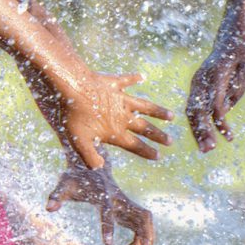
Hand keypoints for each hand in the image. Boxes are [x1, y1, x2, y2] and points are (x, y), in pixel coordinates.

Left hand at [28, 68, 169, 169]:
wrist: (73, 88)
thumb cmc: (74, 116)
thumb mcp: (79, 141)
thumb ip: (90, 156)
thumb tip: (100, 168)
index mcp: (115, 131)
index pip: (134, 145)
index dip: (147, 151)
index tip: (159, 156)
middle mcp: (122, 116)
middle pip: (144, 127)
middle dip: (158, 135)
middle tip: (170, 140)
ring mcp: (120, 98)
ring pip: (144, 106)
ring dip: (157, 111)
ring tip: (171, 116)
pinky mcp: (114, 83)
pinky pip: (127, 80)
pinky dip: (135, 78)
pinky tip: (143, 76)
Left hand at [45, 164, 154, 244]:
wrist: (91, 165)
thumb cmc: (76, 178)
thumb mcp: (65, 184)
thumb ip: (57, 195)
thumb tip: (48, 208)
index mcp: (104, 195)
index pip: (108, 212)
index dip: (107, 227)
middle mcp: (120, 199)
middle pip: (141, 217)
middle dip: (145, 237)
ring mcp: (126, 204)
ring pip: (145, 222)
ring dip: (147, 240)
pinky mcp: (127, 210)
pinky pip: (139, 226)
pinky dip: (137, 240)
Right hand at [186, 25, 244, 151]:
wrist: (233, 36)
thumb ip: (239, 87)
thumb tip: (226, 108)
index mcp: (216, 73)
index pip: (215, 103)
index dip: (220, 122)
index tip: (229, 138)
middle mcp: (201, 78)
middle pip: (198, 109)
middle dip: (202, 131)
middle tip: (209, 150)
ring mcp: (196, 82)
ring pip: (191, 110)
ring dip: (197, 131)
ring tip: (205, 149)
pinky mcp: (196, 86)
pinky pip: (193, 108)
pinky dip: (196, 124)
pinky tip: (203, 139)